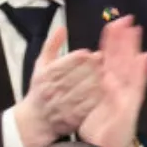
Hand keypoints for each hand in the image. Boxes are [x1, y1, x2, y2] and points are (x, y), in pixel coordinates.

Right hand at [18, 28, 102, 146]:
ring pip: (87, 90)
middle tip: (108, 63)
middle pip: (80, 74)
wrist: (36, 120)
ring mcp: (64, 103)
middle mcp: (54, 88)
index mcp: (47, 74)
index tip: (96, 53)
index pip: (69, 61)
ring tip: (111, 76)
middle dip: (96, 68)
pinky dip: (100, 98)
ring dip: (101, 82)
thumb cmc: (40, 88)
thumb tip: (62, 27)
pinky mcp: (73, 117)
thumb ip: (51, 45)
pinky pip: (90, 105)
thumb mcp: (40, 65)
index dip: (84, 57)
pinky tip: (109, 92)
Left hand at [78, 16, 146, 146]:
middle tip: (126, 18)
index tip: (112, 23)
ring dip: (134, 48)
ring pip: (131, 66)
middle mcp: (119, 87)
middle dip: (124, 39)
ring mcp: (127, 95)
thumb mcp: (89, 103)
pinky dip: (141, 71)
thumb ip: (90, 87)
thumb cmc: (98, 129)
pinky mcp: (131, 105)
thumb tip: (89, 71)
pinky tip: (144, 57)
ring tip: (136, 30)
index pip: (110, 59)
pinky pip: (137, 85)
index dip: (112, 42)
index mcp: (107, 85)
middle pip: (122, 58)